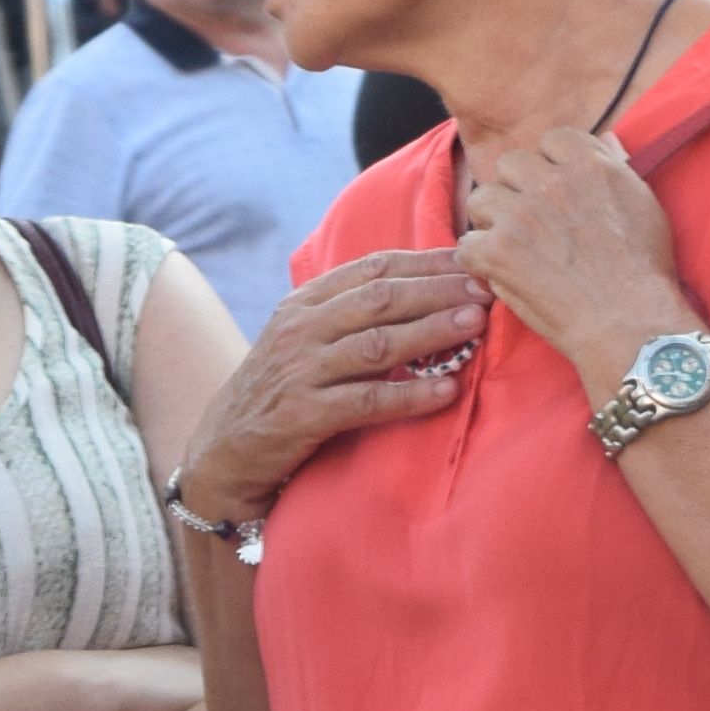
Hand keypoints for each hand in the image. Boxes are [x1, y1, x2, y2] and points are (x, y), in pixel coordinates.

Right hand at [169, 250, 485, 529]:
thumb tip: (423, 291)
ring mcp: (301, 371)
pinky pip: (367, 401)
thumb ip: (348, 314)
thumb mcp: (303, 339)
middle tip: (486, 289)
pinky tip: (446, 390)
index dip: (425, 261)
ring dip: (431, 332)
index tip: (471, 260)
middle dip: (438, 290)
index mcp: (304, 303)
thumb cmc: (278, 391)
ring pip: (377, 343)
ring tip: (474, 326)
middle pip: (380, 298)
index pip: (372, 268)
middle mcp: (301, 329)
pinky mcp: (303, 415)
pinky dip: (410, 394)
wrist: (222, 450)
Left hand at [455, 123, 697, 381]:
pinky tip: (500, 276)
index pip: (551, 140)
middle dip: (517, 190)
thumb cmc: (644, 270)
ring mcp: (521, 214)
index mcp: (588, 164)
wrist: (630, 323)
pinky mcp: (498, 250)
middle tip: (531, 223)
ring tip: (512, 249)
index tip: (555, 191)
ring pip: (481, 199)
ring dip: (492, 223)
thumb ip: (614, 168)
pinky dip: (480, 263)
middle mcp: (551, 181)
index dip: (550, 166)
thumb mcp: (642, 204)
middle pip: (510, 165)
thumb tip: (603, 140)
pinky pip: (467, 244)